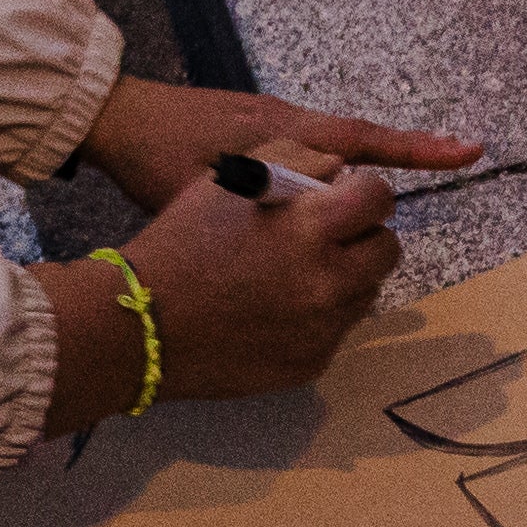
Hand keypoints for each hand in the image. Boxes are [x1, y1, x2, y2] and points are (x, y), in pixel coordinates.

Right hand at [35, 166, 402, 432]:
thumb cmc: (181, 241)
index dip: (367, 192)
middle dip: (364, 236)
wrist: (140, 323)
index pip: (380, 199)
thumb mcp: (232, 180)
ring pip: (366, 293)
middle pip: (386, 250)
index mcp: (312, 227)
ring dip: (345, 277)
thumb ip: (296, 163)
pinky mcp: (311, 363)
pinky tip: (278, 308)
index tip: (348, 197)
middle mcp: (328, 281)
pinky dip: (319, 317)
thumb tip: (342, 169)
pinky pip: (336, 331)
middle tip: (330, 236)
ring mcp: (323, 329)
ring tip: (298, 273)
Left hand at [74, 75, 481, 210]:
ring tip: (369, 215)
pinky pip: (304, 155)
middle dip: (399, 162)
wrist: (113, 117)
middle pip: (357, 144)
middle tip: (448, 170)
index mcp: (283, 132)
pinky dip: (322, 178)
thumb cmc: (155, 155)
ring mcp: (270, 125)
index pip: (363, 139)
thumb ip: (254, 203)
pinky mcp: (253, 134)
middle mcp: (286, 121)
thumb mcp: (203, 188)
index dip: (415, 149)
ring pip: (330, 154)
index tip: (467, 151)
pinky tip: (318, 206)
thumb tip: (302, 226)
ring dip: (356, 176)